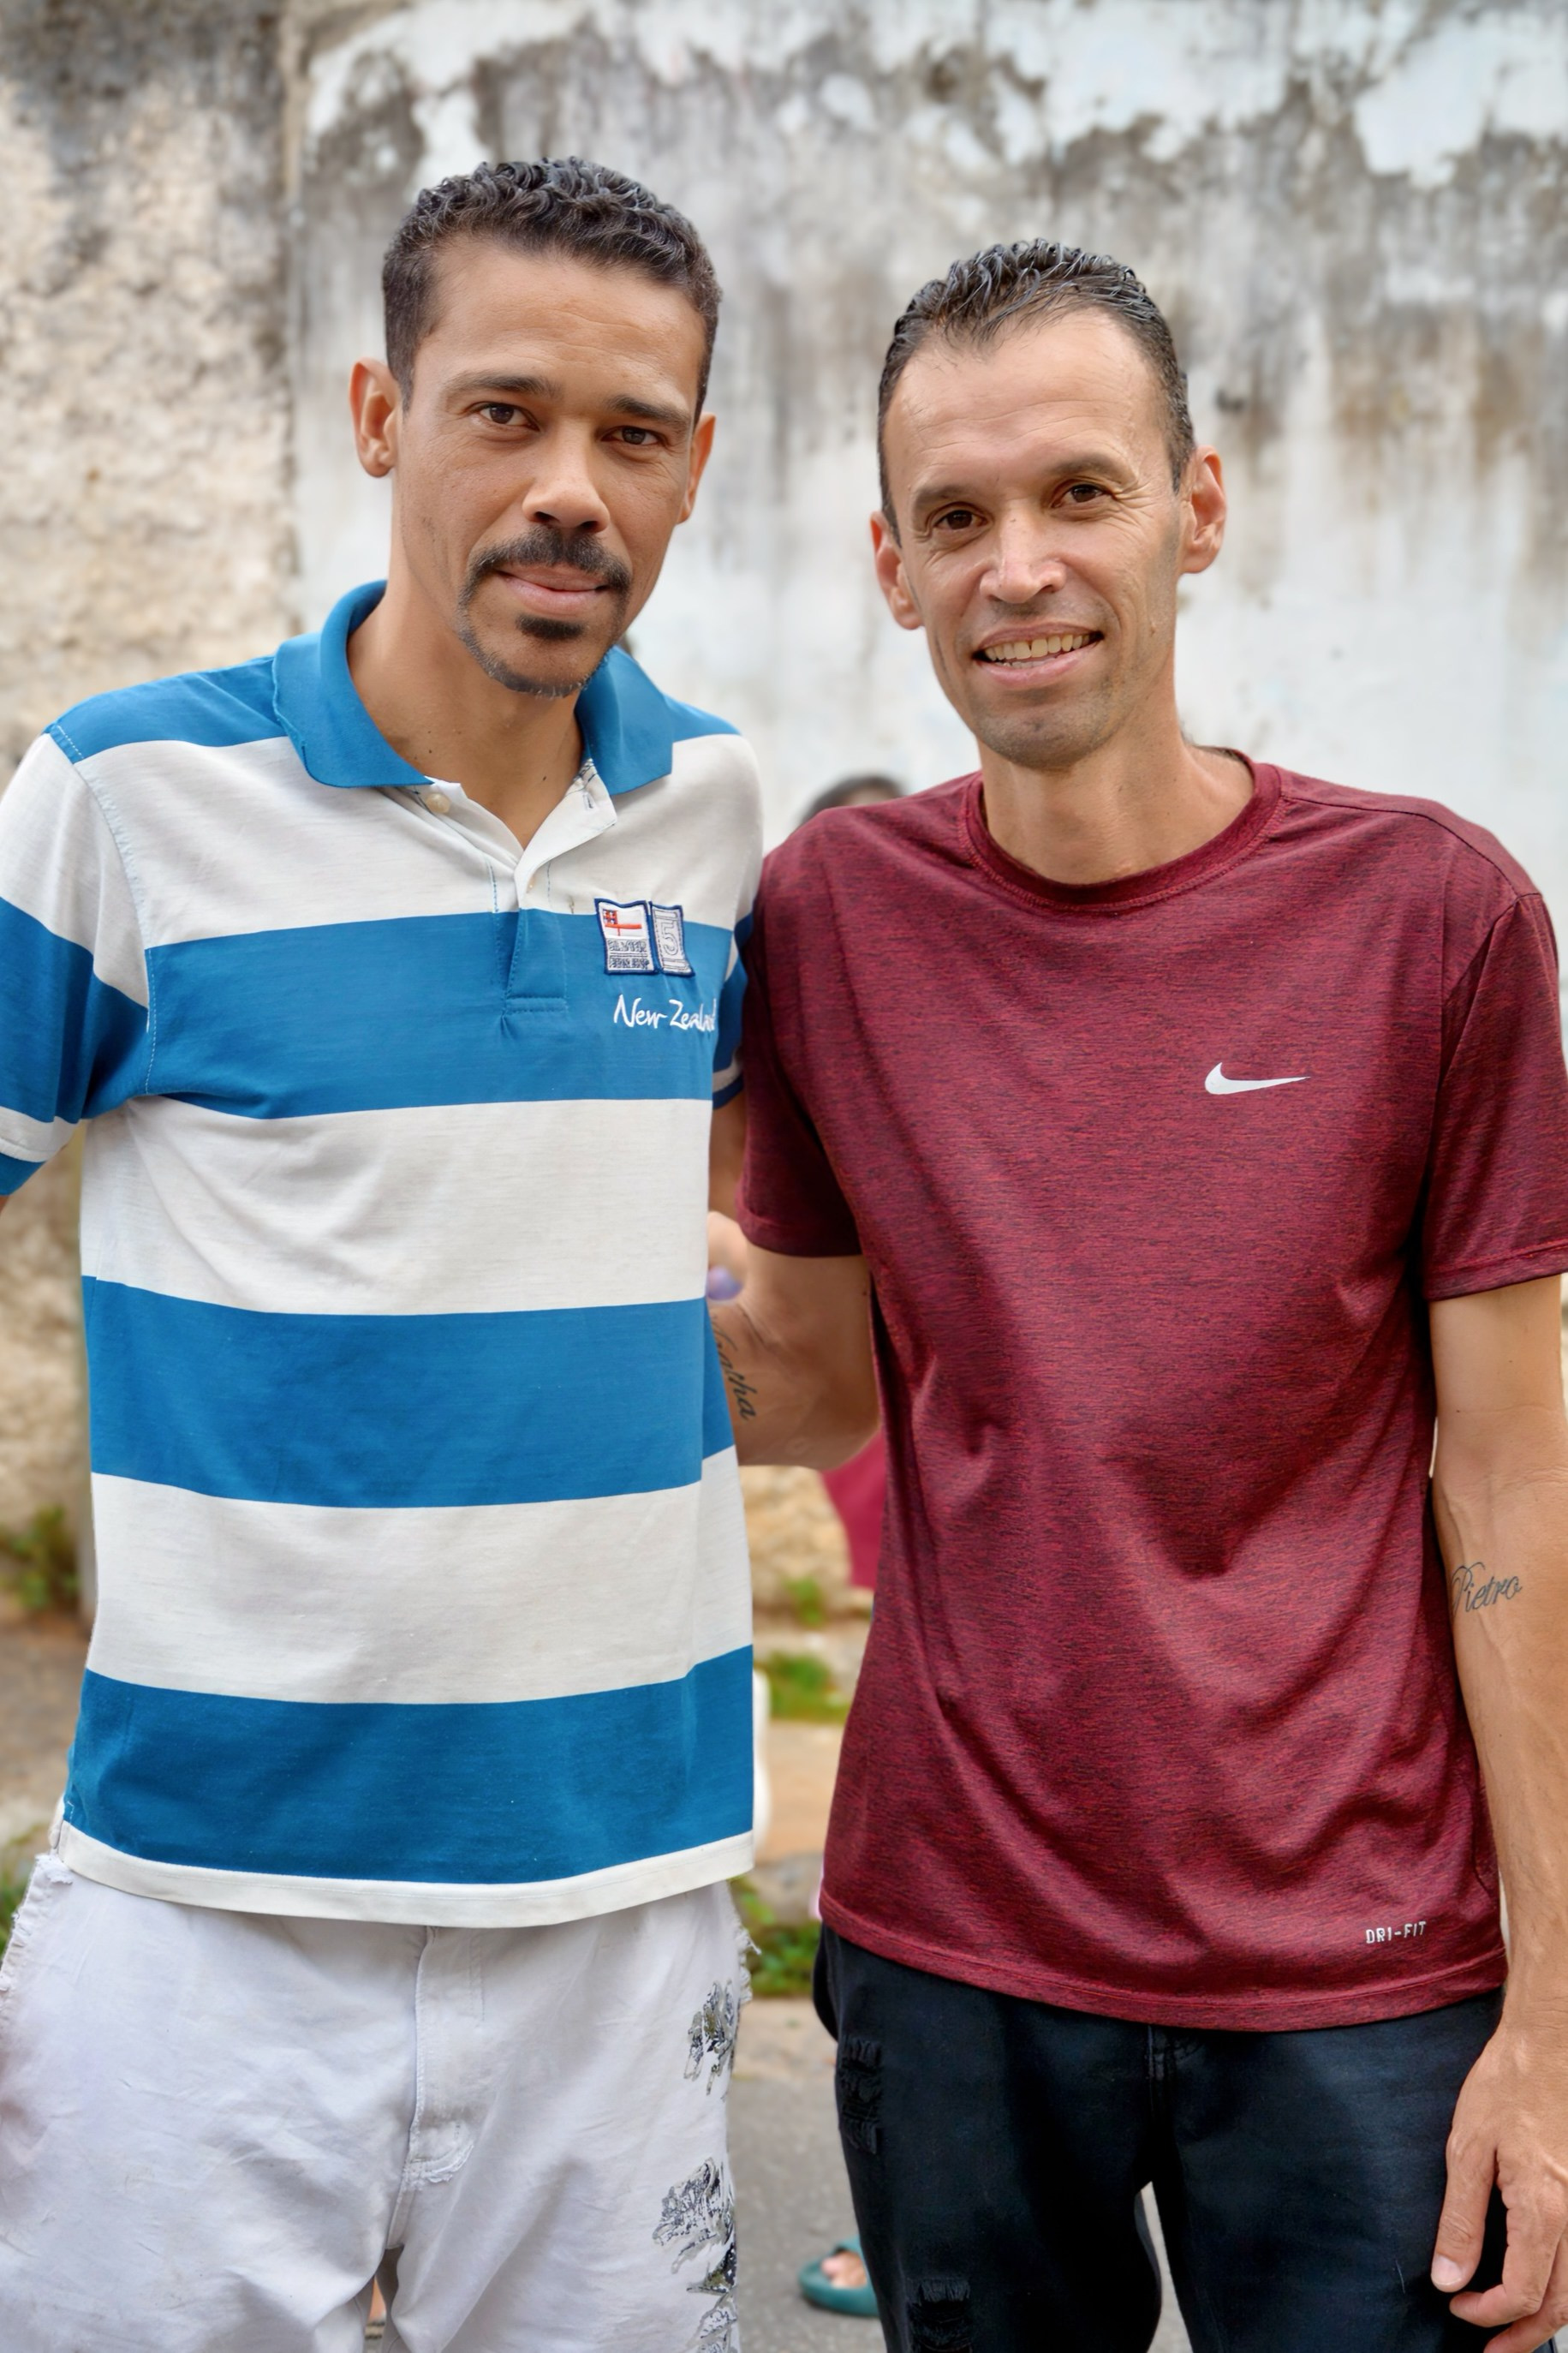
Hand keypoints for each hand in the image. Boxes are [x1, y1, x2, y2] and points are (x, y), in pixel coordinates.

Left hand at [1432, 2013, 1567, 2350]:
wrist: (1550, 2044)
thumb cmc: (1507, 2086)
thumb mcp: (1467, 2149)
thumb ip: (1461, 2220)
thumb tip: (1448, 2279)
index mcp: (1545, 2210)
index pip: (1523, 2294)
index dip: (1487, 2313)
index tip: (1456, 2307)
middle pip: (1562, 2306)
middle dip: (1525, 2336)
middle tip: (1493, 2351)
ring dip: (1548, 2317)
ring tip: (1514, 2330)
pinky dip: (1564, 2284)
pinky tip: (1539, 2284)